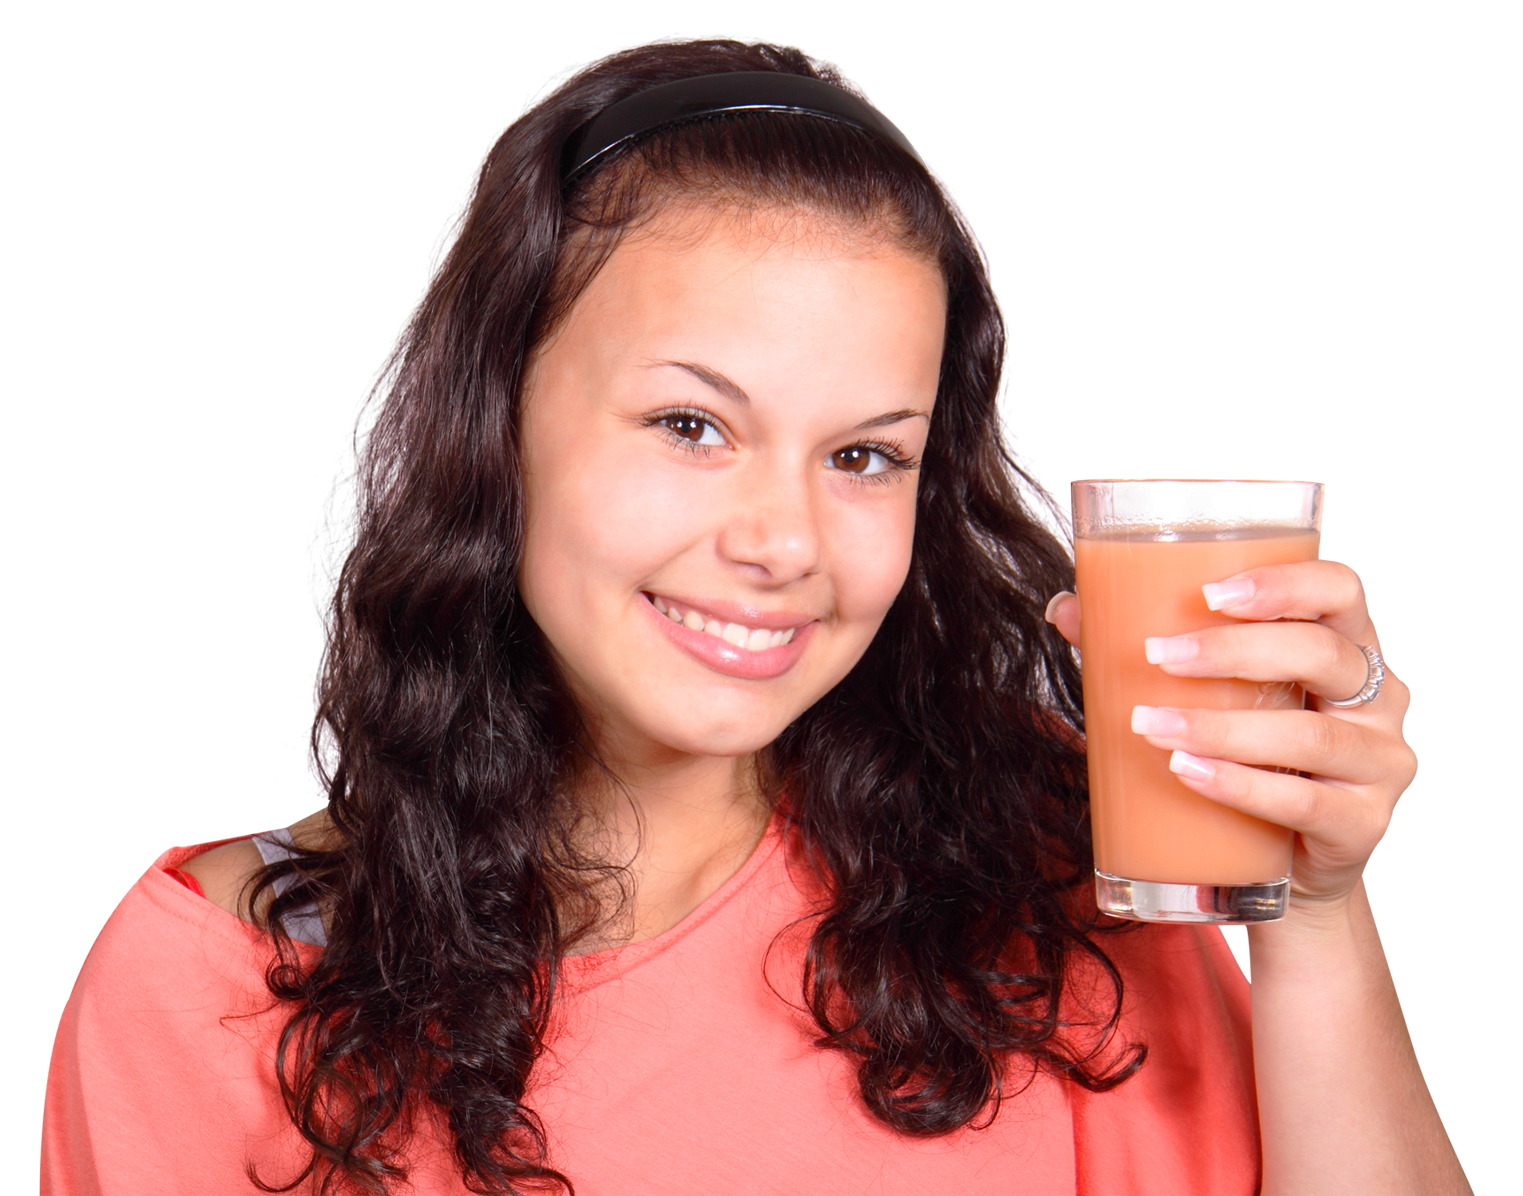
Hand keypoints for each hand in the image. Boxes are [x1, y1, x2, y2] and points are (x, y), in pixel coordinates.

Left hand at [1044, 562, 1415, 916]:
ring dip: (1222, 727)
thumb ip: (1152, 649)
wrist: (1286, 868)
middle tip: (1158, 656)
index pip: (1338, 591)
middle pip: (1320, 653)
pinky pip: (1306, 801)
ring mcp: (1379, 762)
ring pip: (1310, 734)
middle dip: (1232, 651)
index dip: (1283, 584)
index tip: (1211, 594)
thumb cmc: (1248, 756)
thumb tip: (1065, 608)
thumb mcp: (1211, 697)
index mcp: (1345, 647)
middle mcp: (1377, 698)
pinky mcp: (1363, 824)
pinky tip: (1190, 773)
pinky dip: (1241, 785)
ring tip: (1152, 725)